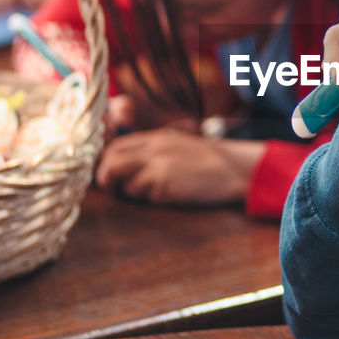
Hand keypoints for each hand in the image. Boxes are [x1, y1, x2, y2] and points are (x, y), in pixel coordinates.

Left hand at [94, 126, 262, 205]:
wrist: (232, 168)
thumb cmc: (206, 160)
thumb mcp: (176, 145)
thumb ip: (151, 150)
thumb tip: (124, 164)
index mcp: (155, 138)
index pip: (115, 146)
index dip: (105, 161)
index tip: (108, 173)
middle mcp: (153, 150)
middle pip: (112, 164)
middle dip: (106, 179)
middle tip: (111, 188)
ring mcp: (159, 167)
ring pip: (125, 184)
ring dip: (131, 192)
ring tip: (148, 193)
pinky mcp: (166, 184)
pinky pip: (145, 196)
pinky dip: (151, 200)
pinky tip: (168, 195)